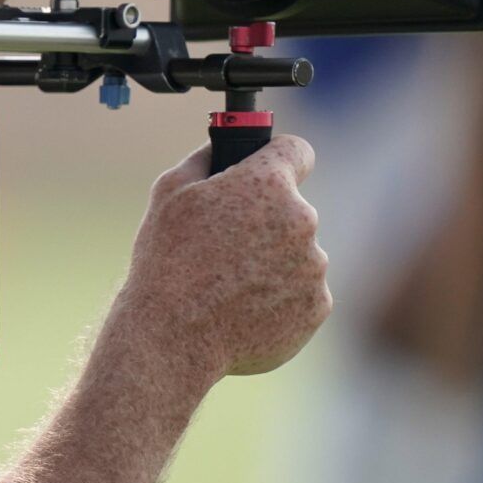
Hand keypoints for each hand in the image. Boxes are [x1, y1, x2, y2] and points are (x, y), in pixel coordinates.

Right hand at [114, 136, 329, 381]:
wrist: (173, 335)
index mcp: (268, 184)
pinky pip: (302, 292)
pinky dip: (279, 298)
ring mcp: (313, 267)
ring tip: (227, 285)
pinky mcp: (317, 307)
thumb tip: (222, 146)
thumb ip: (206, 158)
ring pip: (297, 253)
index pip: (296, 151)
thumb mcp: (169, 192)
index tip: (269, 169)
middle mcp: (302, 220)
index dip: (278, 159)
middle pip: (292, 209)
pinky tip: (241, 308)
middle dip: (265, 221)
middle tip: (225, 245)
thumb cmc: (165, 260)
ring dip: (272, 262)